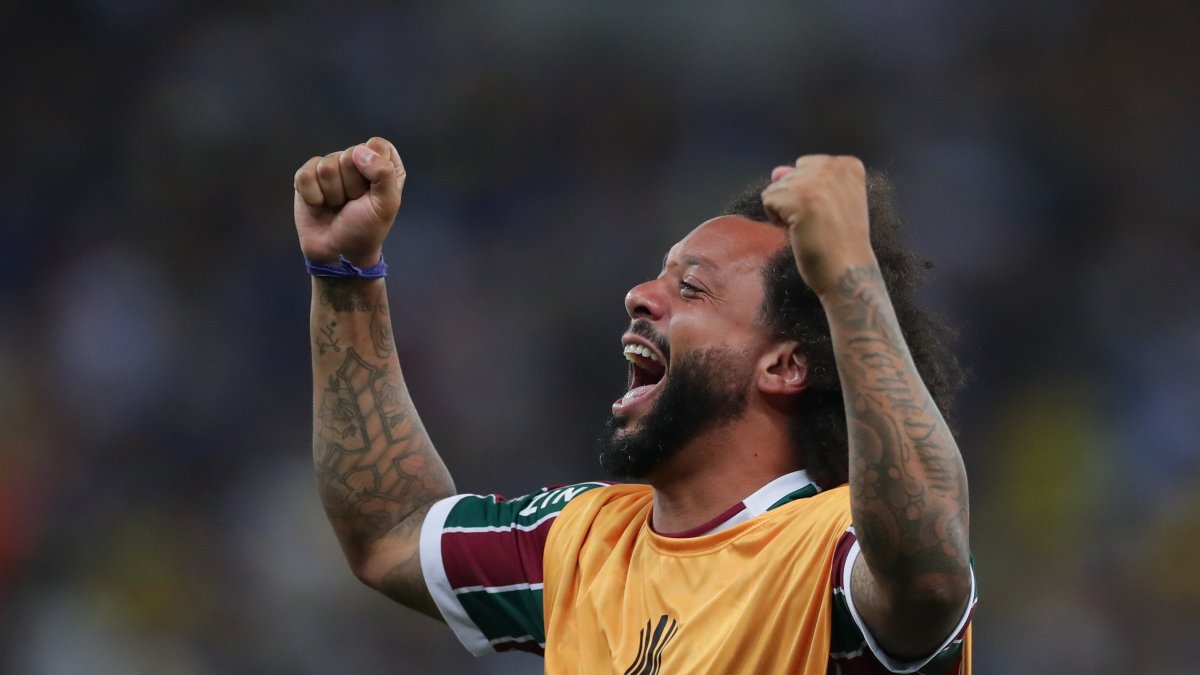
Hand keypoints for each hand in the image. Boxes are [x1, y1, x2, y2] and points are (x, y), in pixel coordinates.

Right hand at [293, 137, 405, 266]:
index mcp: (382, 164)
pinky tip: (319, 204)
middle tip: (353, 203)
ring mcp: (331, 166)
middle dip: (352, 186)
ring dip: (333, 193)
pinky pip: (305, 176)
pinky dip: (313, 196)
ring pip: (327, 167)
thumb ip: (384, 174)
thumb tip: (359, 151)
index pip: (378, 146)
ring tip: (337, 205)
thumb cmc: (366, 229)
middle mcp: (356, 160)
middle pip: (350, 155)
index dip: (374, 169)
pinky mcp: (307, 176)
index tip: (373, 192)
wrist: (337, 252)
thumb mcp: (386, 205)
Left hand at [761, 155, 875, 297]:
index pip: (806, 167)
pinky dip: (776, 220)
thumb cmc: (840, 242)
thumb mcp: (831, 202)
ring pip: (777, 187)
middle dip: (795, 199)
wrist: (848, 271)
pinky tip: (798, 231)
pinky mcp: (797, 197)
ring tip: (810, 228)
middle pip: (790, 175)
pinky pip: (768, 199)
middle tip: (818, 223)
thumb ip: (805, 180)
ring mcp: (815, 180)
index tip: (827, 213)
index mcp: (848, 165)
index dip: (809, 194)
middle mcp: (833, 166)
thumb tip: (777, 171)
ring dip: (786, 211)